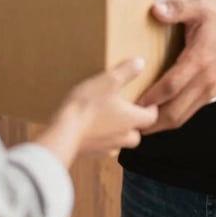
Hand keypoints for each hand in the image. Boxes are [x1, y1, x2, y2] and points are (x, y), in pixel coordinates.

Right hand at [37, 58, 157, 164]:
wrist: (63, 133)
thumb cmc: (88, 106)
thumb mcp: (108, 81)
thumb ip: (126, 71)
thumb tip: (141, 62)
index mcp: (131, 119)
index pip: (151, 117)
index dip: (152, 109)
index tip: (149, 102)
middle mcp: (122, 137)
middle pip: (137, 134)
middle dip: (135, 124)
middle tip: (129, 111)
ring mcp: (106, 147)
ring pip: (120, 142)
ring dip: (118, 132)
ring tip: (108, 119)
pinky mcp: (91, 153)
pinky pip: (102, 147)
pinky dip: (101, 138)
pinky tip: (91, 128)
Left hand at [136, 0, 215, 133]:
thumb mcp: (198, 7)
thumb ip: (176, 8)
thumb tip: (155, 10)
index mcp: (199, 59)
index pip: (172, 86)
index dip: (151, 97)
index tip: (133, 104)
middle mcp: (204, 80)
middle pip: (175, 111)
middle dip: (152, 121)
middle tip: (129, 122)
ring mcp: (208, 90)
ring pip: (182, 116)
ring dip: (160, 123)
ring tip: (139, 124)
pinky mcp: (210, 93)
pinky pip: (188, 112)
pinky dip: (172, 118)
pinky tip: (157, 115)